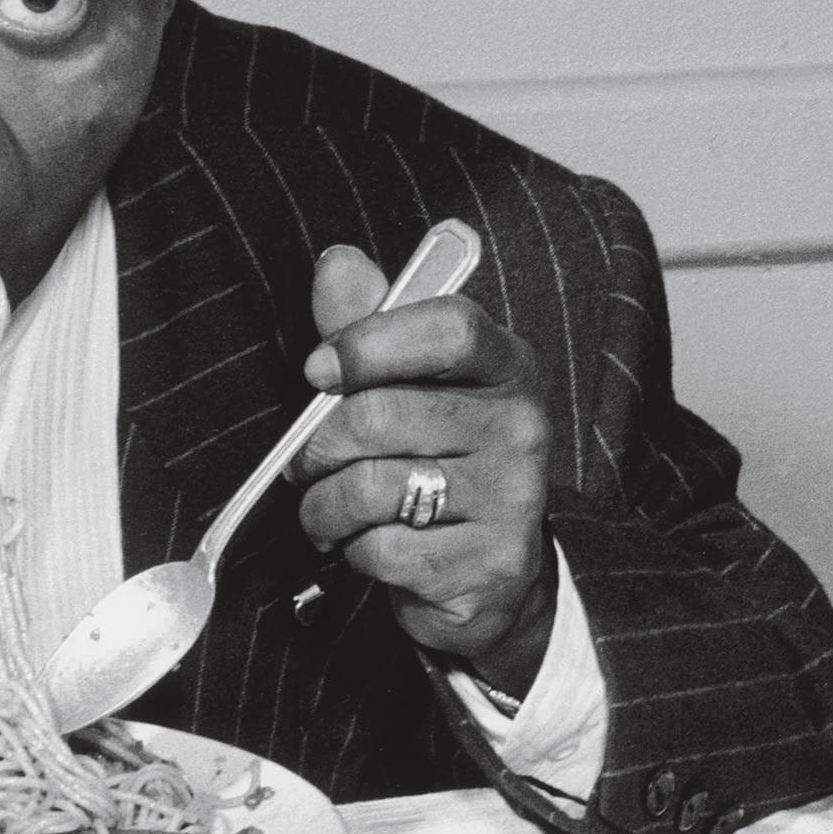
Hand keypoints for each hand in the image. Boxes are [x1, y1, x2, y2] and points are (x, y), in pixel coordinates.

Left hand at [289, 243, 556, 696]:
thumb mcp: (403, 385)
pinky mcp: (491, 565)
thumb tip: (337, 261)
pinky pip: (381, 550)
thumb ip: (365, 325)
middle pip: (380, 416)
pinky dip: (354, 553)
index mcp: (504, 366)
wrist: (485, 571)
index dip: (368, 343)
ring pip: (370, 487)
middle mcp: (521, 426)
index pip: (447, 329)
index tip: (319, 369)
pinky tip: (373, 547)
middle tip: (311, 464)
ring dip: (325, 506)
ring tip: (333, 510)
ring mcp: (514, 499)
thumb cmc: (429, 461)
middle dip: (318, 447)